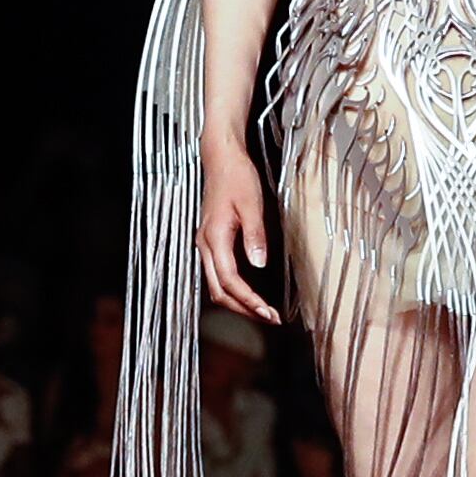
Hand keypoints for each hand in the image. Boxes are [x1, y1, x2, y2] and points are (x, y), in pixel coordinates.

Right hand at [200, 138, 284, 325]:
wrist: (221, 158)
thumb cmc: (237, 177)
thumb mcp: (251, 204)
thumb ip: (255, 235)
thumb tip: (260, 264)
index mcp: (214, 238)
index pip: (230, 280)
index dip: (249, 300)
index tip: (268, 313)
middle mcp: (205, 245)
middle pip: (219, 291)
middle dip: (243, 309)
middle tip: (269, 318)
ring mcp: (205, 244)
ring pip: (216, 285)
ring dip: (237, 302)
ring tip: (262, 310)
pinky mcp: (210, 241)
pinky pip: (218, 274)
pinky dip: (233, 289)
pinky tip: (249, 292)